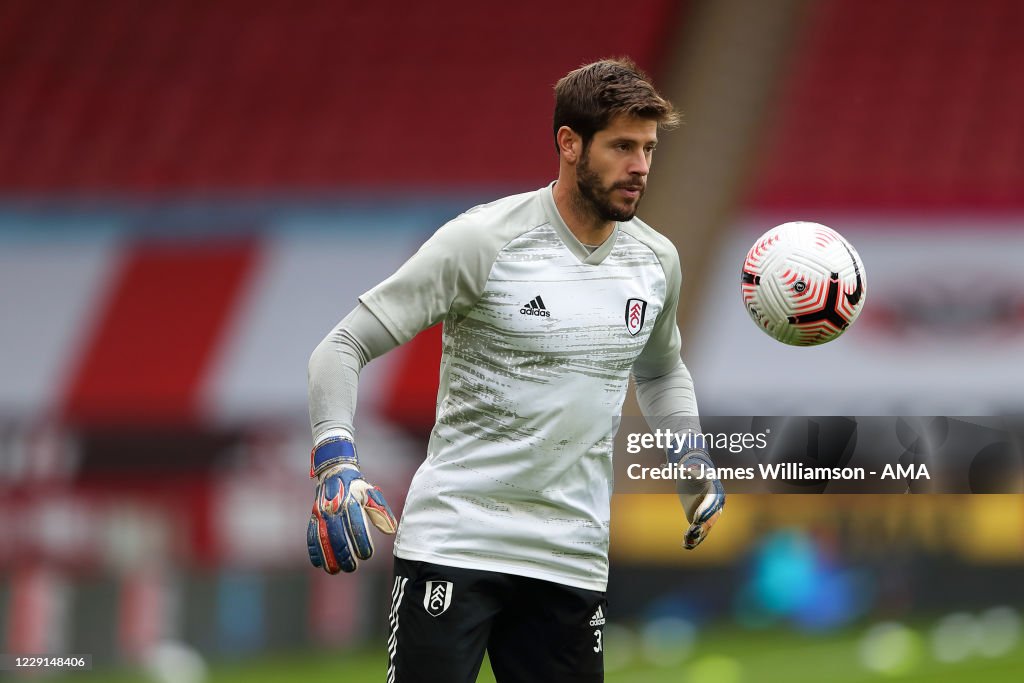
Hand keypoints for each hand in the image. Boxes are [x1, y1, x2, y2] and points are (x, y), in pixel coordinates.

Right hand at [306, 438, 396, 573]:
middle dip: (344, 554)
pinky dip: (313, 550)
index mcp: (350, 501)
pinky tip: (318, 564)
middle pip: (337, 535)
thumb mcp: (372, 494)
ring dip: (328, 556)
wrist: (333, 471)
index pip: (355, 526)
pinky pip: (311, 535)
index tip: (367, 555)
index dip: (361, 542)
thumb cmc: (356, 487)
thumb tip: (390, 531)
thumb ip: (381, 512)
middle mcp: (334, 508)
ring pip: (322, 538)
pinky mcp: (313, 516)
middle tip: (352, 568)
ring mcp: (321, 513)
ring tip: (335, 571)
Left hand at [670, 436, 724, 549]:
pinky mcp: (702, 520)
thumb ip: (692, 471)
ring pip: (704, 527)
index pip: (711, 504)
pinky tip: (685, 545)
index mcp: (715, 493)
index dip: (704, 512)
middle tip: (690, 532)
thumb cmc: (692, 470)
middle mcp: (715, 506)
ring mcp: (709, 514)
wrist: (692, 476)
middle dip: (700, 527)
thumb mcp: (691, 470)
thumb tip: (687, 470)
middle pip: (709, 518)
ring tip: (687, 541)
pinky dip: (693, 539)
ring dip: (696, 536)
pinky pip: (699, 531)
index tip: (695, 519)